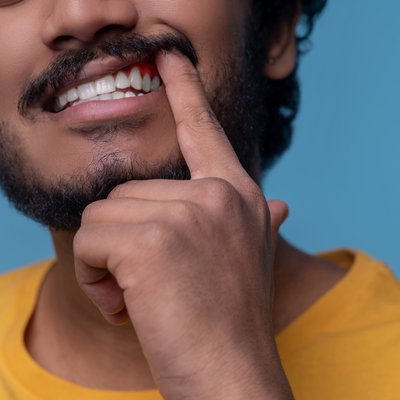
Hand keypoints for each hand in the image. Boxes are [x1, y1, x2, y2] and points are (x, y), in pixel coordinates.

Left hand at [74, 50, 291, 399]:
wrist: (232, 374)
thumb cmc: (229, 317)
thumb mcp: (247, 256)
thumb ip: (254, 219)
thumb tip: (278, 200)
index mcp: (235, 195)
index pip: (203, 130)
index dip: (186, 92)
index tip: (169, 57)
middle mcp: (216, 195)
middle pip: (127, 193)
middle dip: (123, 243)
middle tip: (149, 285)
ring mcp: (187, 213)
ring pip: (102, 217)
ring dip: (105, 263)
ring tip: (139, 296)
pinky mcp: (151, 241)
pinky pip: (88, 241)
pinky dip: (91, 275)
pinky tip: (125, 304)